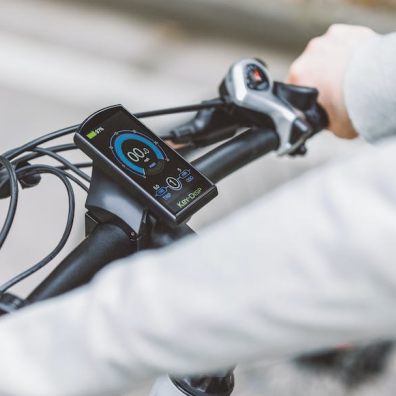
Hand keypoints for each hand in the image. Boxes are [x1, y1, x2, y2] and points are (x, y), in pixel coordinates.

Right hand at [287, 24, 376, 138]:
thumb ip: (321, 120)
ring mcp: (327, 39)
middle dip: (318, 79)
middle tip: (334, 92)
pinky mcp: (346, 31)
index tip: (315, 102)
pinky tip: (353, 64)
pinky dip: (344, 51)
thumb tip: (321, 120)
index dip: (303, 97)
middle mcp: (309, 54)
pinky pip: (339, 42)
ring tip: (346, 77)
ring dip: (330, 63)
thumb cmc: (358, 104)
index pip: (293, 88)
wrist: (383, 85)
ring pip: (323, 54)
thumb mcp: (333, 126)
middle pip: (308, 69)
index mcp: (299, 75)